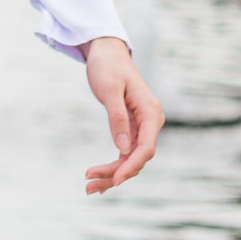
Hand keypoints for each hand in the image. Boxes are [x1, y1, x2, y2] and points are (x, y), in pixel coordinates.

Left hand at [80, 37, 161, 194]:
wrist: (106, 51)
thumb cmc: (108, 66)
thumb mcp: (110, 89)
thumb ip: (117, 118)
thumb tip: (123, 148)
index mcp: (151, 112)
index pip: (146, 148)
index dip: (131, 166)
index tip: (115, 179)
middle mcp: (150, 122)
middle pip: (137, 157)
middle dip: (115, 174)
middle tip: (89, 185)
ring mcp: (142, 126)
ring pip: (130, 158)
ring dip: (111, 174)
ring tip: (89, 188)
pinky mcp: (132, 127)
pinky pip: (125, 152)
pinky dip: (113, 165)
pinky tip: (99, 180)